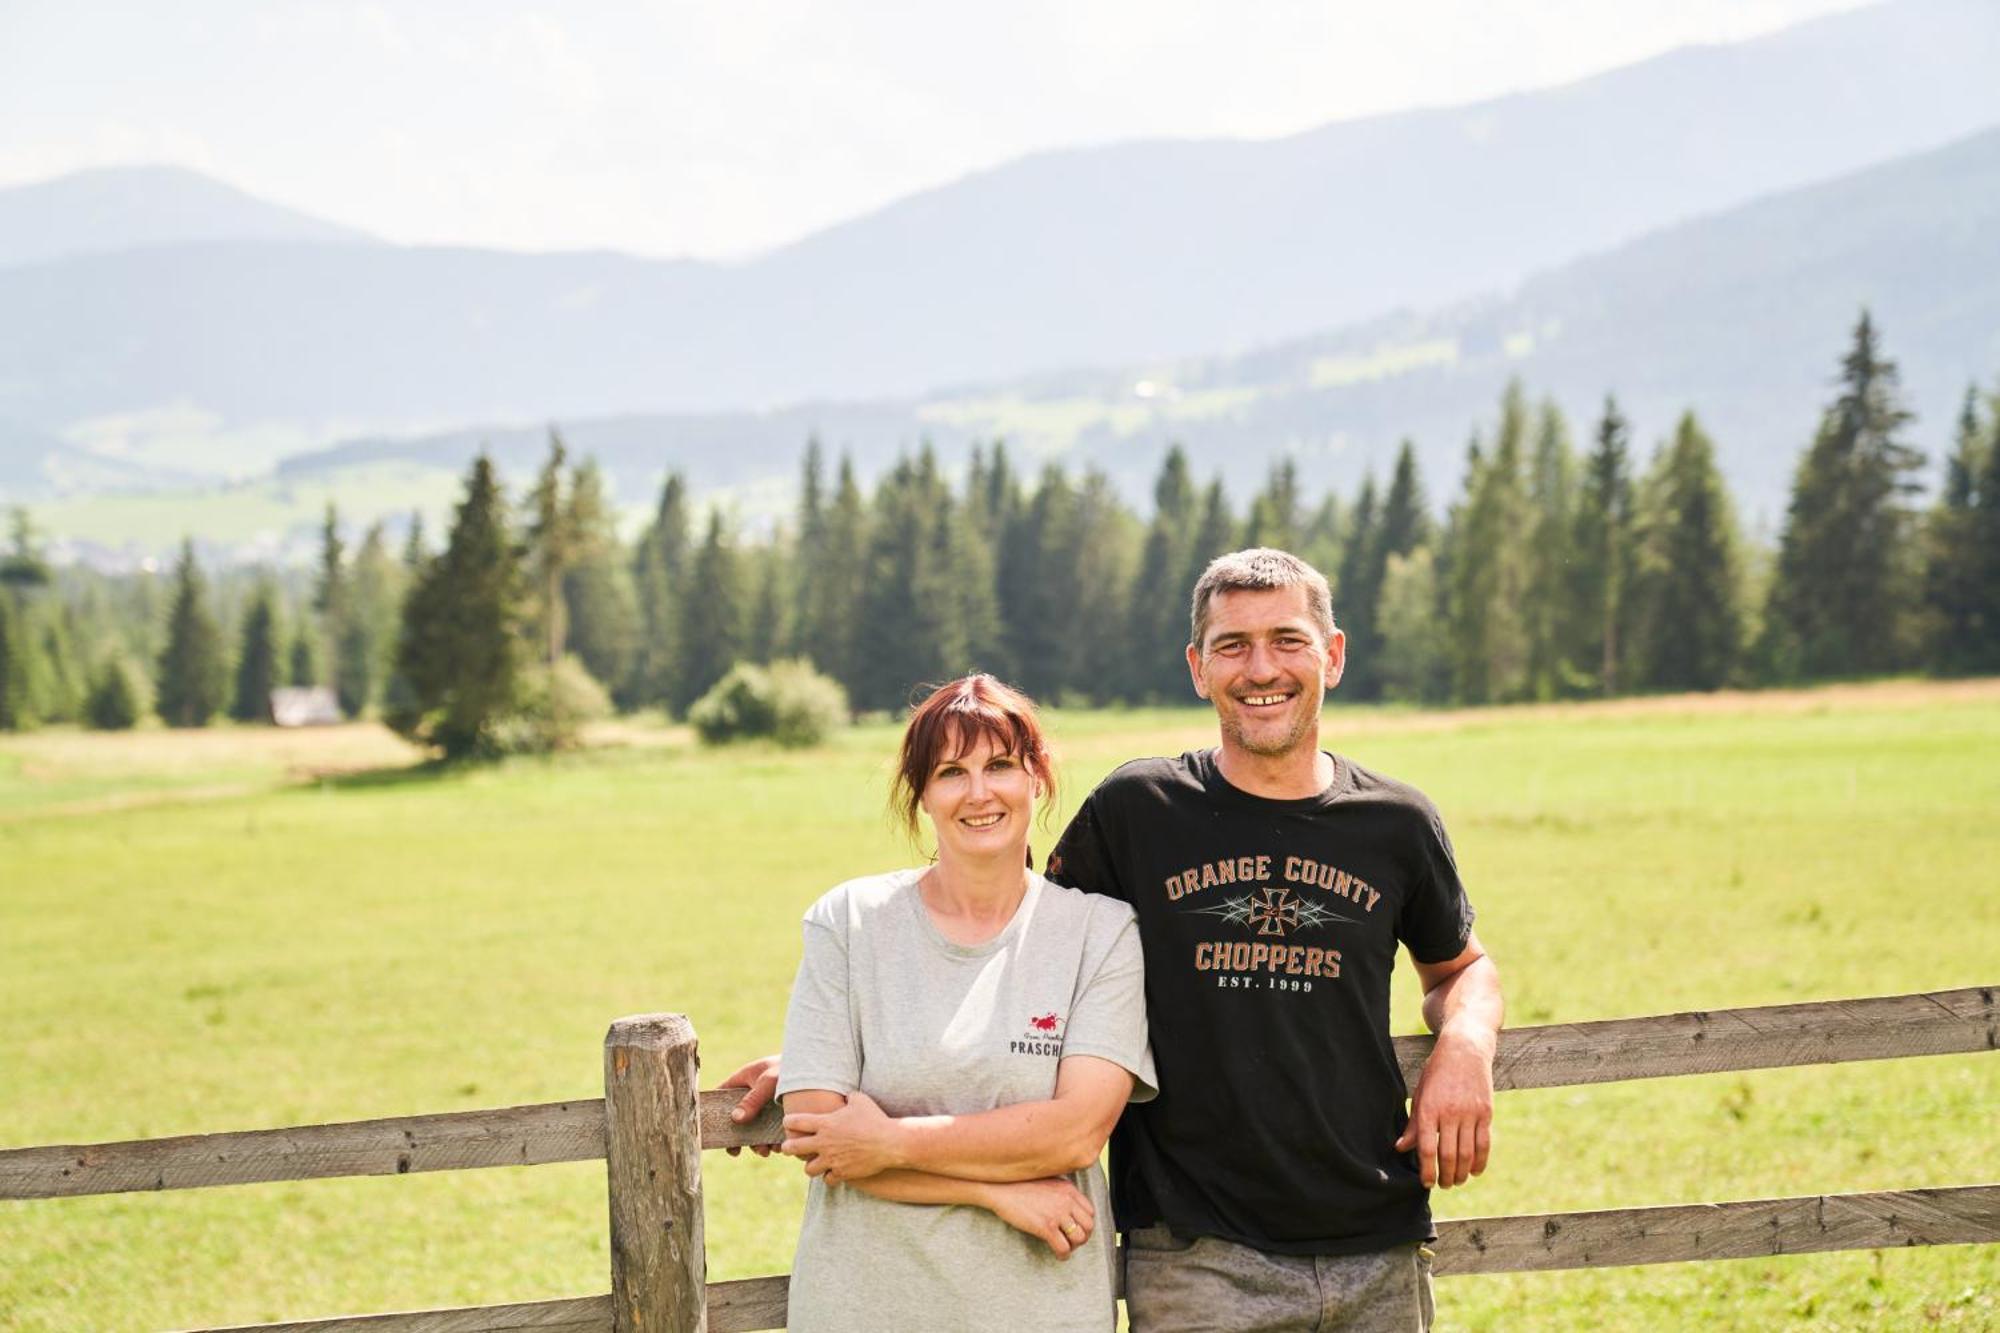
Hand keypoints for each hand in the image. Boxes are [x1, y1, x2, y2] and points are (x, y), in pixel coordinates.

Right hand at [717, 1054, 780, 1156]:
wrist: (816, 1068)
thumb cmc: (789, 1067)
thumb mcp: (768, 1080)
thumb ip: (753, 1099)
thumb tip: (736, 1118)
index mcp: (743, 1080)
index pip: (721, 1094)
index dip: (714, 1111)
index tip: (713, 1131)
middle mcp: (752, 1094)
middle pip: (737, 1118)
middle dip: (738, 1136)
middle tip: (737, 1151)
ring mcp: (765, 1105)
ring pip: (754, 1128)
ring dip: (756, 1143)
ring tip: (764, 1151)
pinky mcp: (779, 1114)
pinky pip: (770, 1131)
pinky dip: (772, 1141)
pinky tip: (777, 1147)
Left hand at [782, 1091, 900, 1182]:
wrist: (890, 1142)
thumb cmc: (875, 1118)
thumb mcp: (860, 1099)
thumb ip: (847, 1096)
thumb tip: (844, 1096)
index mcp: (825, 1123)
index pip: (794, 1122)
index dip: (788, 1122)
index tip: (789, 1123)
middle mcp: (824, 1143)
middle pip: (793, 1148)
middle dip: (788, 1147)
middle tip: (790, 1146)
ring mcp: (832, 1160)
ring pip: (808, 1169)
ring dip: (811, 1165)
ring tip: (816, 1161)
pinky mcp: (843, 1173)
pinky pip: (827, 1179)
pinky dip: (829, 1176)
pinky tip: (834, 1170)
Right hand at [985, 1177, 1095, 1258]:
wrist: (1000, 1188)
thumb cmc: (1019, 1185)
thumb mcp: (1047, 1182)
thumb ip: (1061, 1194)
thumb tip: (1067, 1210)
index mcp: (1068, 1189)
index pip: (1090, 1212)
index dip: (1085, 1225)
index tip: (1076, 1230)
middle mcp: (1067, 1201)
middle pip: (1088, 1226)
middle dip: (1082, 1237)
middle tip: (1071, 1242)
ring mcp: (1057, 1214)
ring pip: (1079, 1238)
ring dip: (1073, 1247)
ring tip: (1064, 1248)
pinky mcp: (1046, 1227)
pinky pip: (1063, 1247)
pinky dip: (1063, 1255)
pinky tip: (1058, 1255)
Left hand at [1393, 1026, 1493, 1188]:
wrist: (1465, 1049)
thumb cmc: (1437, 1073)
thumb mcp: (1420, 1094)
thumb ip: (1413, 1124)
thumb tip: (1401, 1148)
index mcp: (1429, 1109)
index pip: (1426, 1148)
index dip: (1427, 1170)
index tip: (1426, 1183)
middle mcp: (1450, 1112)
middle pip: (1448, 1155)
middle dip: (1445, 1176)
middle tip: (1443, 1185)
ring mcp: (1470, 1113)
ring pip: (1467, 1153)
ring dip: (1462, 1173)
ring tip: (1457, 1181)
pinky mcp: (1486, 1112)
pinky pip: (1484, 1143)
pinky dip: (1480, 1161)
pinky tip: (1474, 1171)